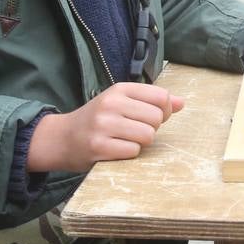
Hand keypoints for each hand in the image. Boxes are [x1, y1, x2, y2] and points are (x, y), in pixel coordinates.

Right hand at [26, 82, 184, 172]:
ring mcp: (104, 125)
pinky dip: (129, 154)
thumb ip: (151, 101)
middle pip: (156, 118)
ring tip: (125, 140)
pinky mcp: (99, 146)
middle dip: (152, 129)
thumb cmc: (97, 120)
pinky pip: (133, 151)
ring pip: (147, 136)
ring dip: (141, 143)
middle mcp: (111, 104)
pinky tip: (116, 149)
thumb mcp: (121, 102)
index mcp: (119, 89)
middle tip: (135, 131)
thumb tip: (181, 103)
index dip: (164, 110)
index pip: (161, 96)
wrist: (61, 138)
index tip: (153, 117)